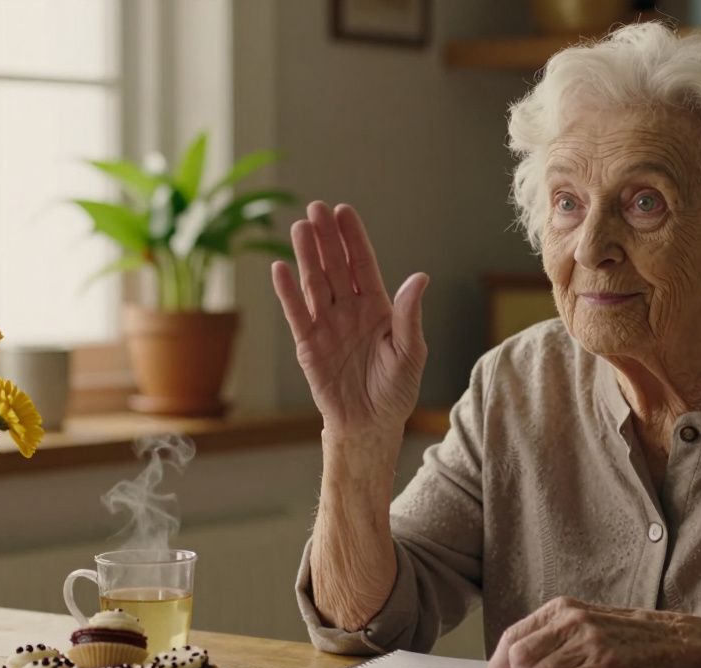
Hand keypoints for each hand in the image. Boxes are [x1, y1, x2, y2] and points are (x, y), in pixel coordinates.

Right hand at [272, 202, 428, 436]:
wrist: (370, 425)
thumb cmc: (395, 390)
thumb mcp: (410, 353)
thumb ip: (409, 316)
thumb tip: (419, 278)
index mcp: (378, 308)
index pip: (363, 265)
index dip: (353, 239)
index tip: (344, 212)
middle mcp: (350, 310)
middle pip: (335, 267)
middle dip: (326, 238)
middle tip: (316, 208)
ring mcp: (327, 325)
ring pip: (315, 284)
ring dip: (306, 257)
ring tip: (299, 228)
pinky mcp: (308, 345)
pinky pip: (297, 314)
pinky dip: (288, 293)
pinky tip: (280, 268)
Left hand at [484, 596, 682, 667]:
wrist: (663, 637)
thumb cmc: (615, 635)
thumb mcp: (577, 624)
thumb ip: (545, 639)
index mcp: (559, 609)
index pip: (512, 636)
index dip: (497, 666)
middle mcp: (571, 619)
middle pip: (520, 659)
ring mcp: (590, 640)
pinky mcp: (606, 663)